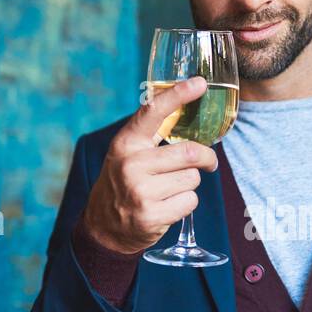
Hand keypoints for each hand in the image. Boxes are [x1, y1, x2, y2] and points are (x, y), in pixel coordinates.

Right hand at [80, 75, 218, 253]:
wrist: (103, 228)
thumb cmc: (123, 184)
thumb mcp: (127, 154)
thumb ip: (151, 136)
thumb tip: (187, 109)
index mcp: (126, 143)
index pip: (153, 111)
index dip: (178, 94)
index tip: (199, 83)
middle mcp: (131, 164)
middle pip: (190, 153)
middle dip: (207, 158)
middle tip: (209, 163)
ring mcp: (140, 191)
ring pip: (192, 179)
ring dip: (190, 184)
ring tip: (170, 190)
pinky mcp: (151, 215)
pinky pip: (190, 201)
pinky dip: (186, 204)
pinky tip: (168, 206)